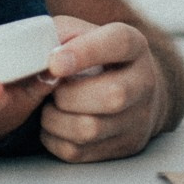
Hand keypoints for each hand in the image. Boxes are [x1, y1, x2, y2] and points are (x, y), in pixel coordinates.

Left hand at [39, 16, 163, 162]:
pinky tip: (55, 123)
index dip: (85, 52)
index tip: (54, 62)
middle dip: (68, 95)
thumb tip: (38, 51)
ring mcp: (139, 119)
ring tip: (50, 105)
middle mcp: (144, 82)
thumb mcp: (81, 32)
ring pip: (91, 129)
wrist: (130, 88)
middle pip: (113, 96)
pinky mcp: (125, 146)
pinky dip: (54, 138)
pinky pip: (78, 151)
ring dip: (55, 119)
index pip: (119, 43)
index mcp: (134, 46)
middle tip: (51, 89)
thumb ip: (60, 33)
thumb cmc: (94, 56)